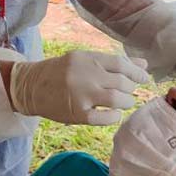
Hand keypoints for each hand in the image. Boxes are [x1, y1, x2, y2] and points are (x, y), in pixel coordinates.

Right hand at [10, 51, 149, 125]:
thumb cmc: (61, 71)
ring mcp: (81, 95)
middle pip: (122, 82)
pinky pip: (106, 118)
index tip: (145, 77)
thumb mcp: (83, 59)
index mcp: (86, 58)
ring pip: (117, 99)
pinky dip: (115, 116)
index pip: (121, 63)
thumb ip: (112, 62)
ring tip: (124, 101)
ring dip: (126, 101)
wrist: (30, 87)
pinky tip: (113, 113)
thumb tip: (143, 65)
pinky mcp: (77, 114)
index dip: (137, 72)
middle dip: (132, 88)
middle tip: (130, 91)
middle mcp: (85, 75)